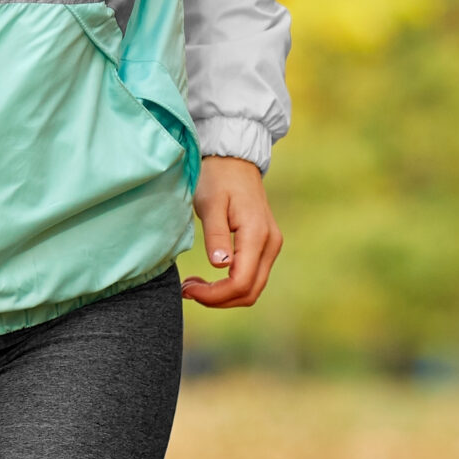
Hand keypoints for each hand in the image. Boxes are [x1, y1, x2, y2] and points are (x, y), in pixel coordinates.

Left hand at [181, 156, 281, 308]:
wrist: (235, 159)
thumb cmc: (218, 178)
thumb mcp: (211, 204)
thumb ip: (216, 236)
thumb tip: (221, 266)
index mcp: (257, 235)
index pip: (241, 282)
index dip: (215, 295)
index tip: (188, 289)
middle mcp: (270, 244)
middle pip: (250, 291)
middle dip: (218, 299)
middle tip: (188, 290)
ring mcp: (271, 246)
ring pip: (252, 287)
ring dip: (224, 295)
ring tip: (194, 286)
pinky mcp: (265, 245)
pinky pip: (252, 276)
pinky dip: (231, 284)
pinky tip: (209, 278)